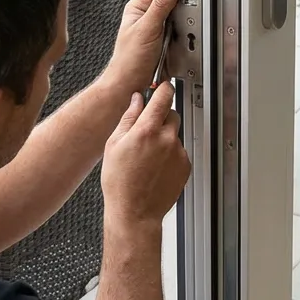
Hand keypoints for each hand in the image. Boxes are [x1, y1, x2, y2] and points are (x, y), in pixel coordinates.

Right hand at [101, 83, 190, 230]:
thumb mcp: (114, 144)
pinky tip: (155, 167)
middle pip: (171, 114)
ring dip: (164, 138)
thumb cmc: (120, 182)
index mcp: (147, 130)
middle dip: (160, 118)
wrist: (135, 212)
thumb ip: (128, 118)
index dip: (163, 89)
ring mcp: (178, 153)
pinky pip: (179, 151)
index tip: (162, 88)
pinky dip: (170, 154)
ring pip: (174, 134)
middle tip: (145, 132)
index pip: (164, 96)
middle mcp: (167, 139)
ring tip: (147, 157)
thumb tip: (136, 100)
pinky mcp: (185, 165)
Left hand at [105, 0, 180, 93]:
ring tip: (176, 35)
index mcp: (139, 6)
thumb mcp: (146, 28)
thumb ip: (160, 5)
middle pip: (173, 1)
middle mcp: (148, 15)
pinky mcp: (166, 40)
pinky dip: (183, 36)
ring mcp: (158, 27)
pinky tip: (178, 42)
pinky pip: (181, 32)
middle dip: (181, 8)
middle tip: (182, 17)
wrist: (130, 84)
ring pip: (179, 17)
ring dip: (182, 24)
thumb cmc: (129, 59)